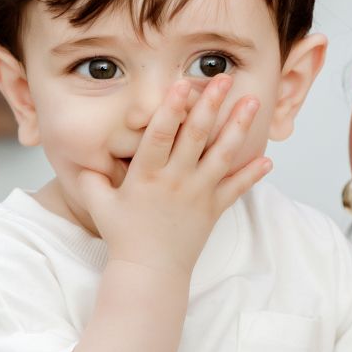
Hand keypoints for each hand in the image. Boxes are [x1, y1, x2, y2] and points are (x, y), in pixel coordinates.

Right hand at [78, 75, 270, 276]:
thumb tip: (84, 161)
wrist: (149, 272)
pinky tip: (267, 159)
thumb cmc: (124, 237)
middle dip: (210, 105)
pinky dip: (252, 175)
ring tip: (252, 103)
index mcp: (146, 175)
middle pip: (196, 136)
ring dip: (238, 127)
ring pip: (222, 155)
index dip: (173, 108)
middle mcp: (175, 180)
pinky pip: (236, 189)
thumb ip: (92, 180)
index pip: (161, 134)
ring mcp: (198, 194)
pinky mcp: (213, 210)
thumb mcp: (100, 206)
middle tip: (223, 79)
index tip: (183, 84)